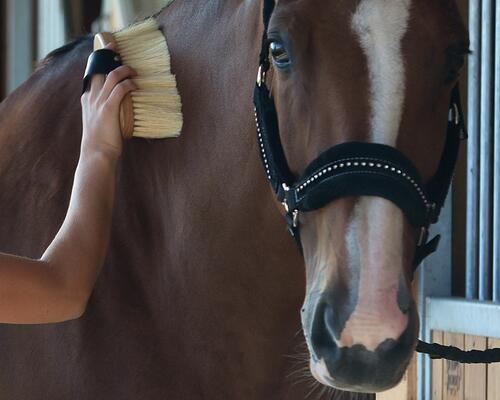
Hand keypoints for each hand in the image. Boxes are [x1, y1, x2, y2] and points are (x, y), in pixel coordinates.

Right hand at [81, 44, 136, 158]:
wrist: (96, 154)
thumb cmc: (101, 143)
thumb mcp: (100, 123)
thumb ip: (107, 114)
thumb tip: (120, 112)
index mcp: (87, 100)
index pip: (92, 74)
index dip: (100, 62)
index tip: (108, 54)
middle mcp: (91, 98)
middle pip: (99, 69)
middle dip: (107, 56)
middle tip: (117, 50)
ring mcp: (99, 103)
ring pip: (111, 76)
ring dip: (124, 69)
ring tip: (134, 71)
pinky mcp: (109, 109)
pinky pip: (120, 89)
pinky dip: (129, 84)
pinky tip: (135, 85)